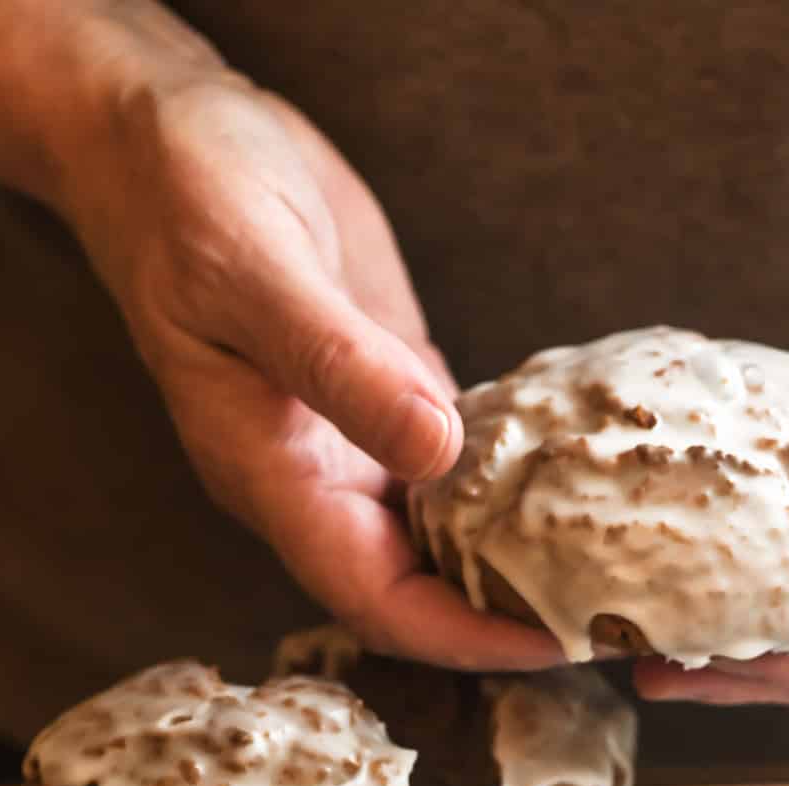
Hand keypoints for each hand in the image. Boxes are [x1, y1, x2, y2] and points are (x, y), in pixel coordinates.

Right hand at [0, 0, 561, 670]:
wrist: (167, 138)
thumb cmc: (184, 200)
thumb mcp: (255, 273)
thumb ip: (341, 367)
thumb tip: (438, 453)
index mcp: (274, 475)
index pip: (378, 598)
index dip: (466, 636)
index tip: (559, 643)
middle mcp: (320, 478)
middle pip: (424, 588)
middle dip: (512, 615)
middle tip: (620, 615)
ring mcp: (358, 438)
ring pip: (447, 533)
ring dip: (523, 556)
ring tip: (622, 563)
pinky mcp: (392, 391)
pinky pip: (462, 461)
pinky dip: (518, 478)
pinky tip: (582, 476)